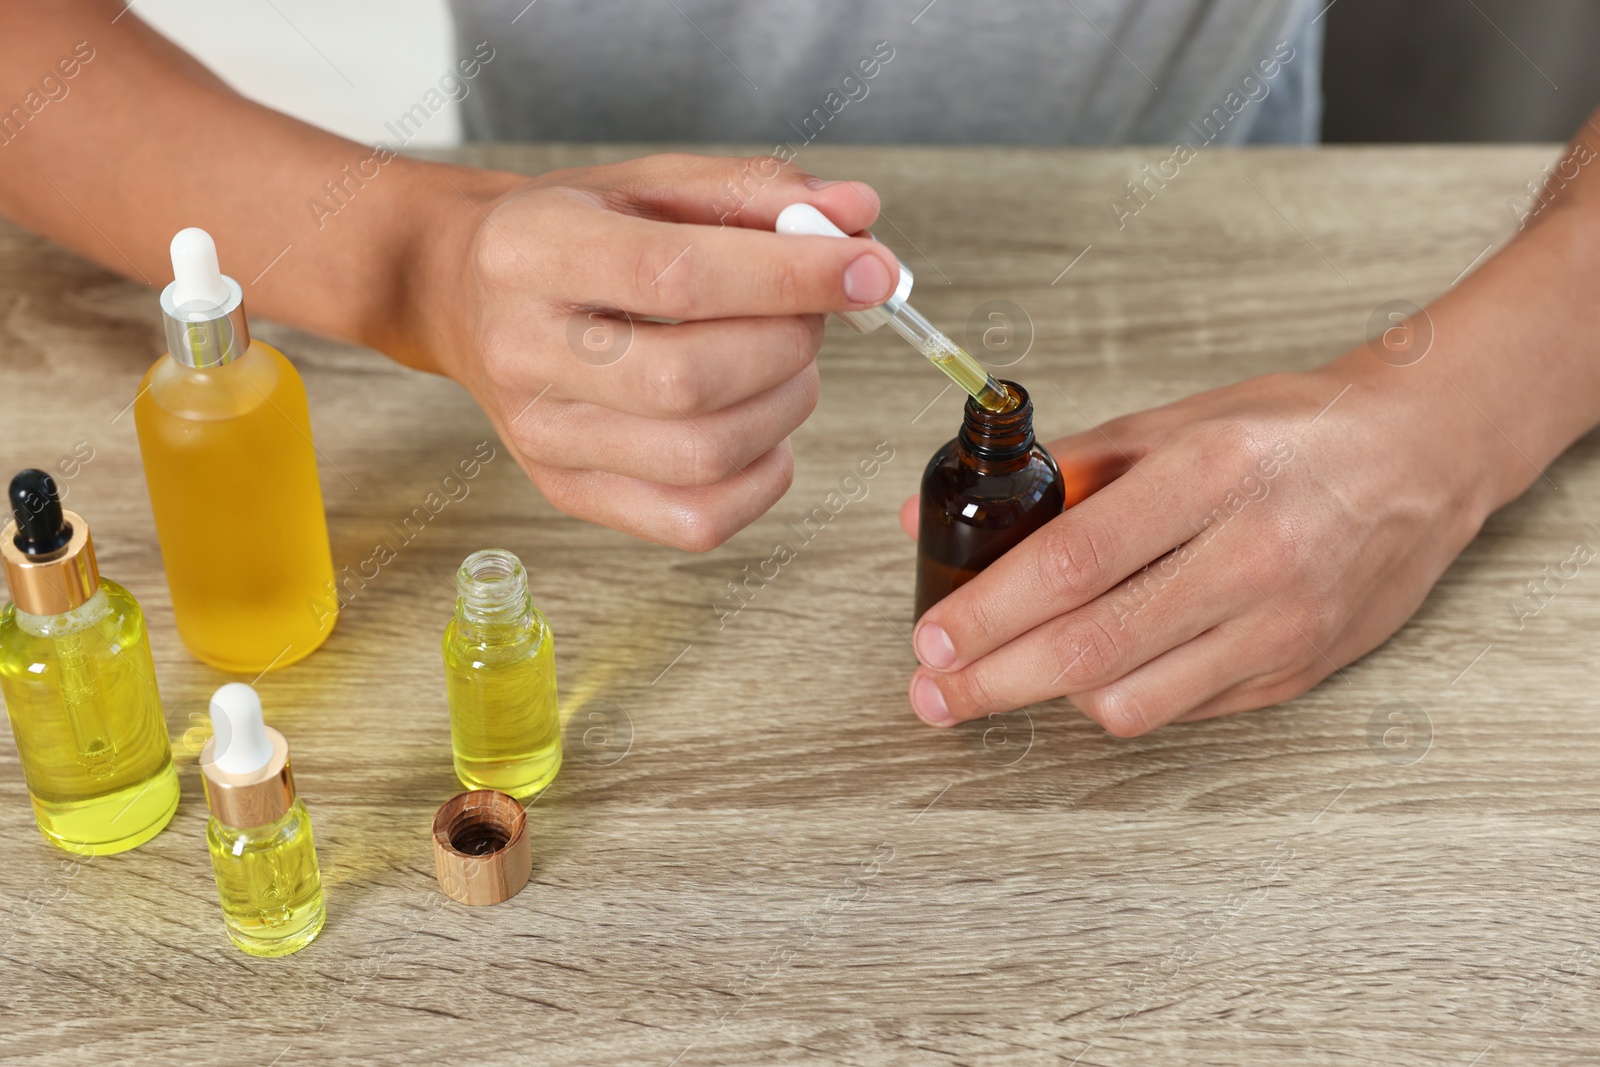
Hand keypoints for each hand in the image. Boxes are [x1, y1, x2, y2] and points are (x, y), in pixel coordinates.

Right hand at [409, 153, 898, 549]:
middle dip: (789, 344)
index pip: (679, 277)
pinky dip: (761, 476)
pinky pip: (697, 521)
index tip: (867, 270)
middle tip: (808, 315)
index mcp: (534, 252)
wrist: (467, 295)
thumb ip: (756, 193)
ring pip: (704, 453)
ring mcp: (543, 436)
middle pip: (692, 378)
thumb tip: (857, 218)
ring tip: (783, 363)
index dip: (791, 278)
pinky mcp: (569, 492)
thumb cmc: (570, 237)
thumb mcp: (650, 184)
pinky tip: (760, 427)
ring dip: (784, 406)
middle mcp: (525, 351)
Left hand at [898, 356, 1503, 735]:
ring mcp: (1281, 625)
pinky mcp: (1297, 672)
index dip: (989, 611)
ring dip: (1054, 697)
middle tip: (932, 692)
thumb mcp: (1171, 425)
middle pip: (1091, 649)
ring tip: (1017, 672)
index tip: (932, 637)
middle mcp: (1252, 556)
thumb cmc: (1288, 432)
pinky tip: (1101, 668)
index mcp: (1209, 474)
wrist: (1422, 455)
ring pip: (1132, 701)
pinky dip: (1123, 696)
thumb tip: (936, 511)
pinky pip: (1180, 711)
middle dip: (991, 682)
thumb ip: (1058, 473)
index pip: (1072, 562)